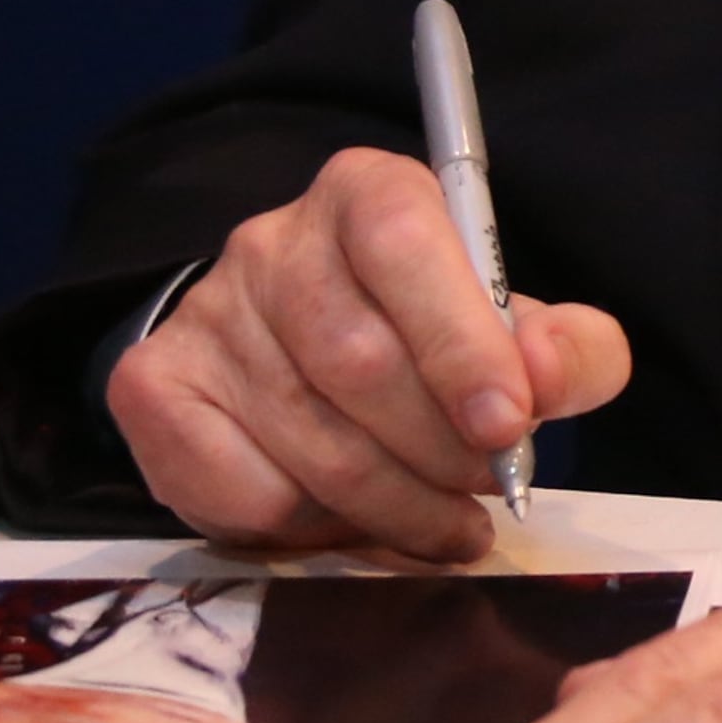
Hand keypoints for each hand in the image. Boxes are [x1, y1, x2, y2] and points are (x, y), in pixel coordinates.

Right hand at [104, 147, 630, 563]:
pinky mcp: (154, 388)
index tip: (509, 425)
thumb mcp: (520, 331)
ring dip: (395, 505)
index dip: (461, 344)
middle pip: (358, 360)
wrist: (302, 355)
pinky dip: (316, 529)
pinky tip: (357, 524)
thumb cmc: (432, 339)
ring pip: (307, 439)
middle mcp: (273, 241)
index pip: (406, 246)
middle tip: (487, 491)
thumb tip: (544, 375)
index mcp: (369, 194)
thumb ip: (567, 350)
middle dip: (440, 449)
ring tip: (446, 526)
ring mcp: (205, 313)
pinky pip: (244, 490)